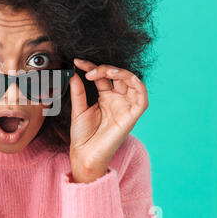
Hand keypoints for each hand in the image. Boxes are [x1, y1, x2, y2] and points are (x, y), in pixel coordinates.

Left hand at [68, 58, 148, 182]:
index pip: (102, 76)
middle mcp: (117, 100)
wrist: (84, 155)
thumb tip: (74, 73)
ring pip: (132, 82)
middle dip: (104, 68)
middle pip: (118, 76)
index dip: (91, 67)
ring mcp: (125, 107)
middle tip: (88, 70)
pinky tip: (125, 78)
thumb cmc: (82, 135)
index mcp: (105, 97)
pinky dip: (138, 85)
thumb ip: (78, 92)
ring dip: (121, 72)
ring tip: (104, 72)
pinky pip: (142, 98)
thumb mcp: (78, 109)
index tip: (77, 62)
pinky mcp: (132, 116)